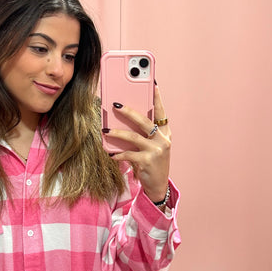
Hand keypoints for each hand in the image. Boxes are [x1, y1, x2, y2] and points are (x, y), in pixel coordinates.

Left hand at [103, 85, 170, 202]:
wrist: (158, 186)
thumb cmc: (152, 163)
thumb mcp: (152, 146)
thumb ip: (143, 134)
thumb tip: (123, 120)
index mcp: (165, 133)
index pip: (162, 112)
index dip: (157, 99)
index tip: (153, 84)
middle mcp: (163, 140)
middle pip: (145, 121)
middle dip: (129, 111)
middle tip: (116, 104)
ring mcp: (156, 150)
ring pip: (134, 136)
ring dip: (118, 133)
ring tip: (106, 130)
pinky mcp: (148, 161)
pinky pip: (129, 154)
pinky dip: (119, 154)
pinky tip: (112, 154)